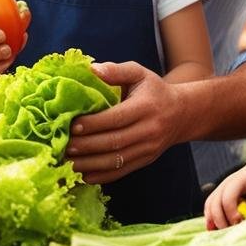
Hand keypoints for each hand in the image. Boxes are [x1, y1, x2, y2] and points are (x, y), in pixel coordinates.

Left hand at [65, 62, 184, 183]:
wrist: (181, 114)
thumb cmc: (154, 91)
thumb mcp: (139, 73)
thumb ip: (116, 71)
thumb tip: (92, 69)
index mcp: (146, 107)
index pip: (117, 118)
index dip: (94, 123)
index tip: (73, 125)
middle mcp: (150, 130)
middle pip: (114, 142)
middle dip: (87, 146)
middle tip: (64, 145)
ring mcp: (148, 148)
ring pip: (116, 161)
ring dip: (89, 164)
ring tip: (67, 161)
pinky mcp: (145, 161)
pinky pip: (121, 172)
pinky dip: (100, 176)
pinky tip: (82, 174)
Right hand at [204, 165, 245, 228]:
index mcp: (238, 180)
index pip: (228, 197)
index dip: (231, 212)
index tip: (239, 222)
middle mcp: (226, 183)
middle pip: (215, 202)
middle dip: (220, 219)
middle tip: (230, 232)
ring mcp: (221, 188)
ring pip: (209, 204)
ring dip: (212, 220)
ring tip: (220, 233)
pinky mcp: (220, 195)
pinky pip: (210, 206)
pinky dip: (210, 218)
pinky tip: (213, 229)